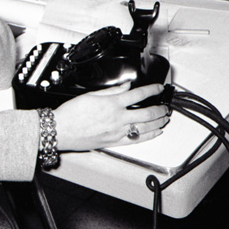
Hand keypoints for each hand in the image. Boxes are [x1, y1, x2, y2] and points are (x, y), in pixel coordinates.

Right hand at [52, 83, 169, 151]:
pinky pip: (137, 140)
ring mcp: (118, 132)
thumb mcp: (91, 95)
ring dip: (158, 122)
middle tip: (165, 106)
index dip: (151, 90)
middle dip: (160, 109)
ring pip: (145, 128)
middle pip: (146, 113)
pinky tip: (155, 132)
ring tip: (164, 118)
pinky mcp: (115, 142)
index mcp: (111, 104)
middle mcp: (117, 118)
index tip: (158, 88)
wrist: (62, 130)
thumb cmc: (72, 113)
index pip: (137, 95)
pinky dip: (150, 136)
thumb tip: (125, 86)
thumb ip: (112, 91)